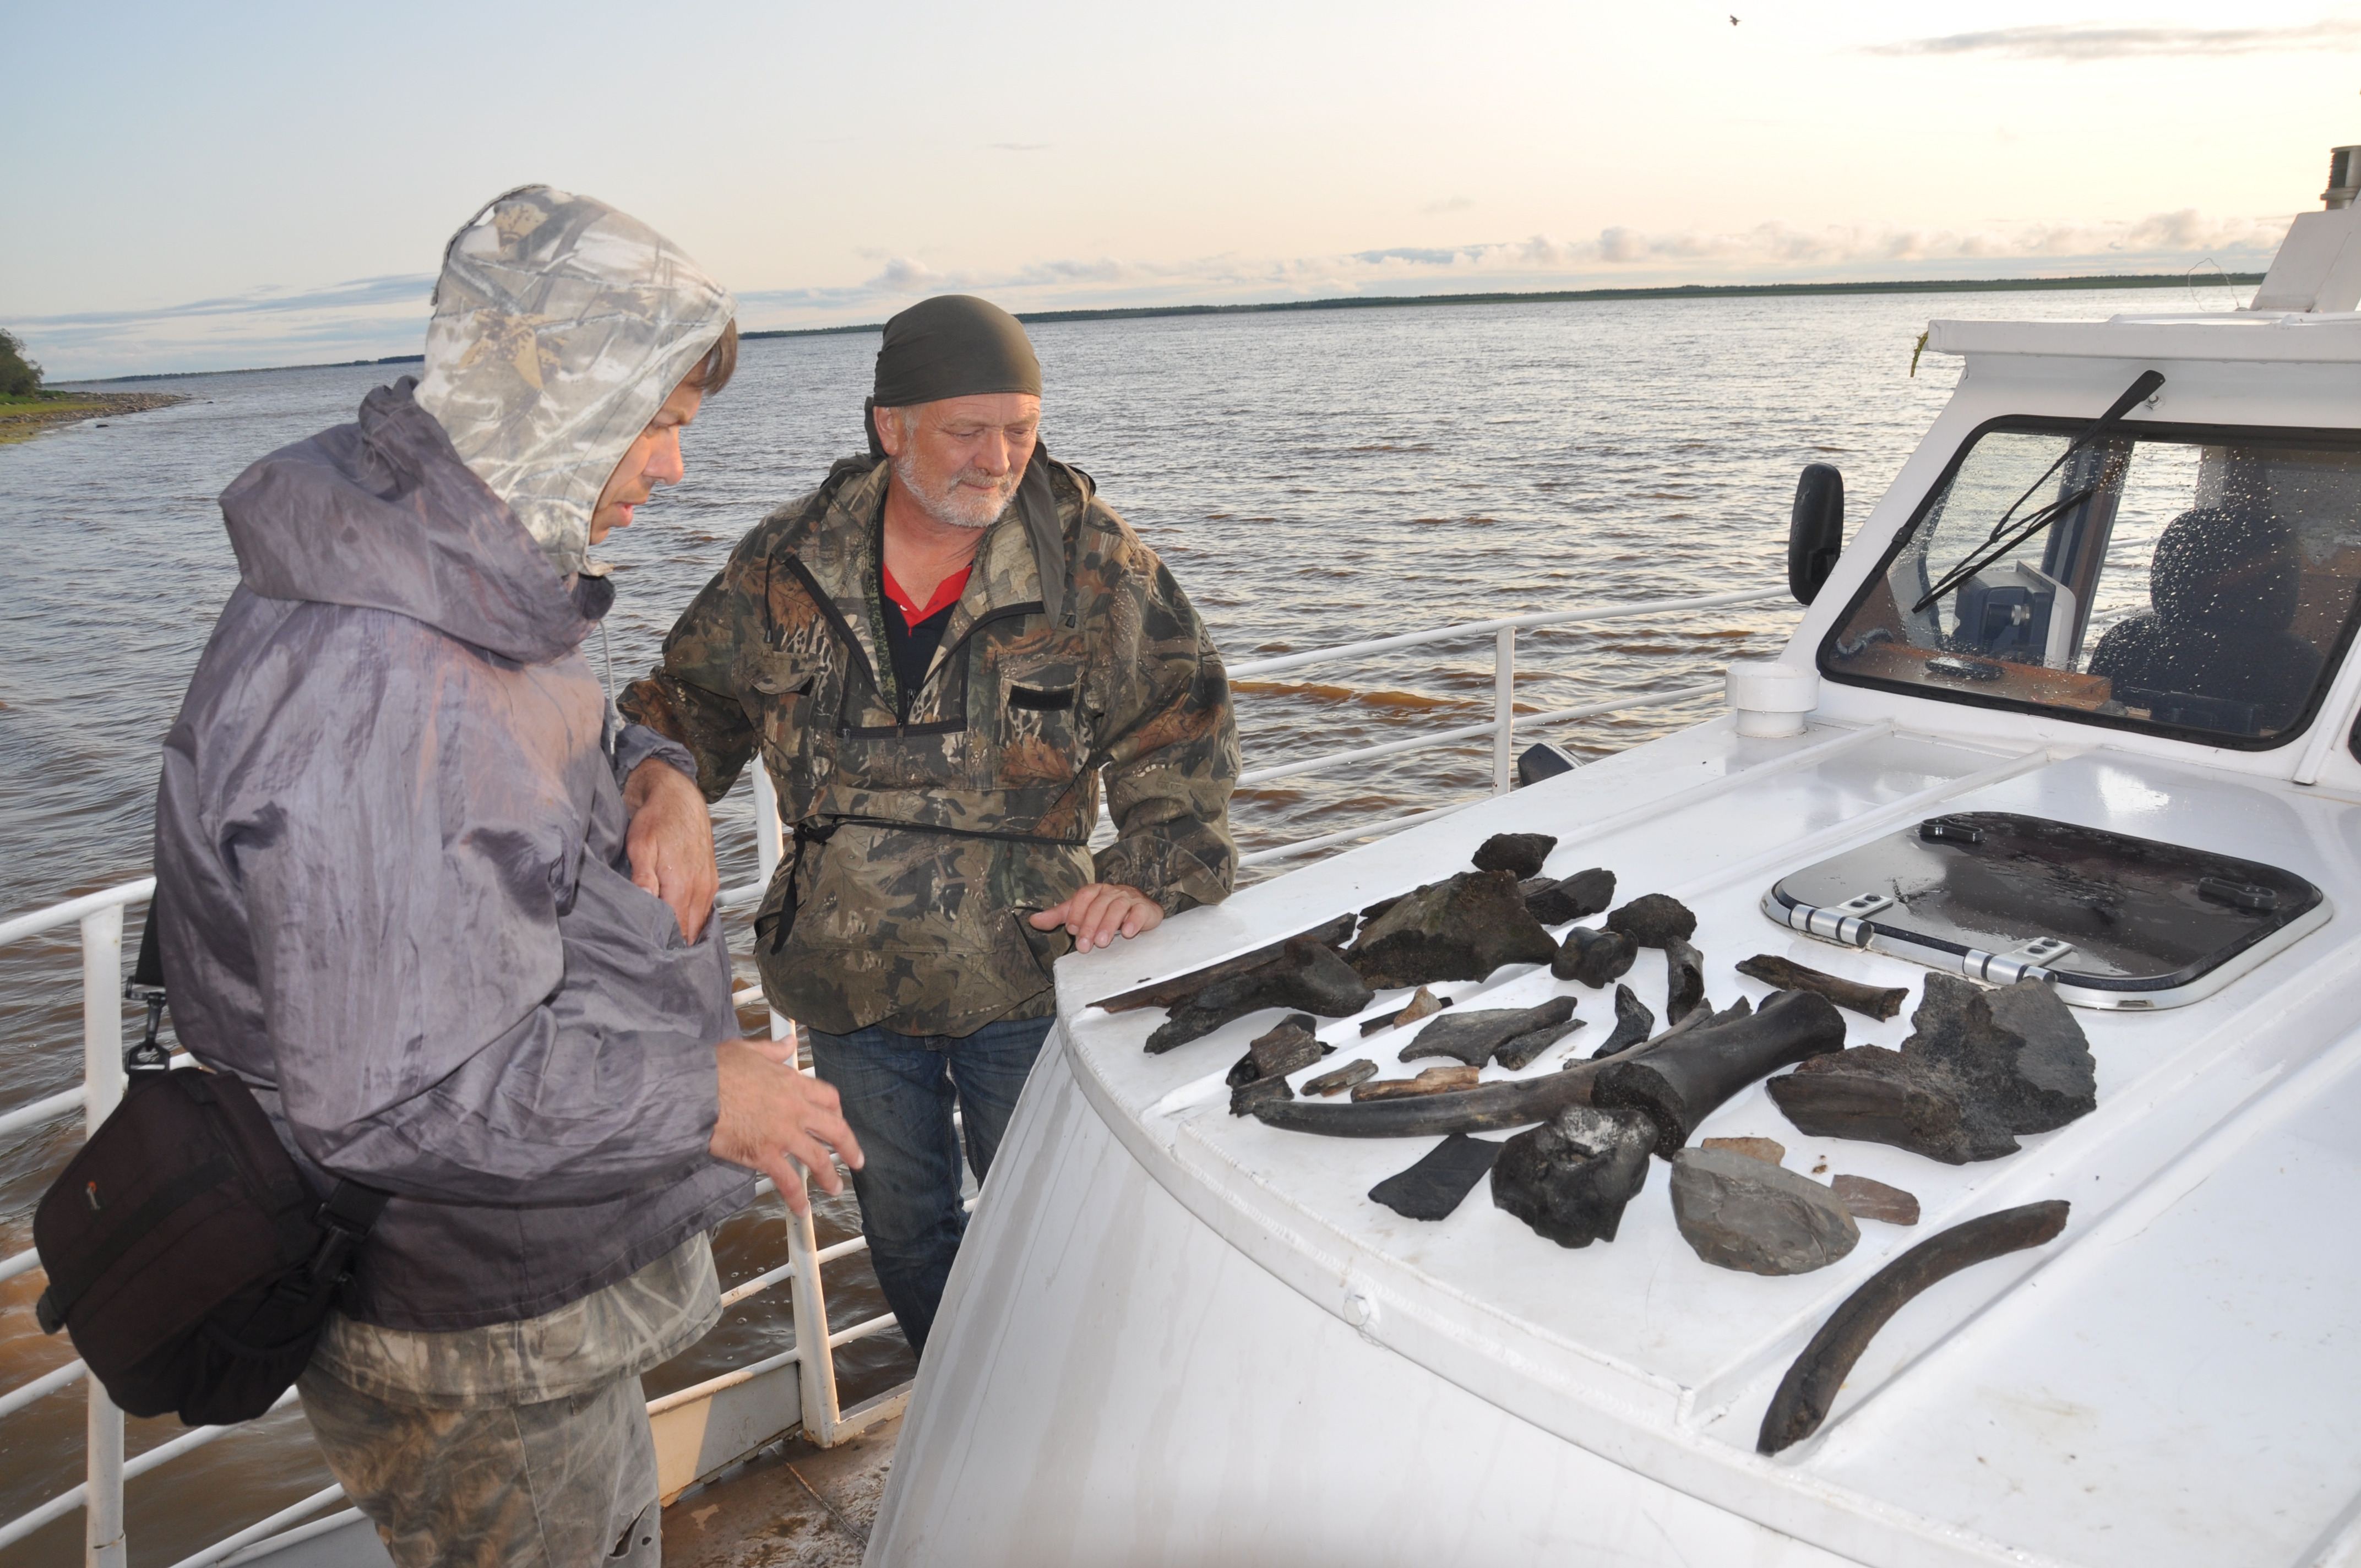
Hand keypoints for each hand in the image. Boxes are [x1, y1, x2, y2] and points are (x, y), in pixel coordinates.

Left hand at [625, 759, 717, 942]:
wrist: (678, 795)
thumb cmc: (657, 818)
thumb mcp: (641, 845)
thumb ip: (644, 878)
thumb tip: (645, 904)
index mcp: (682, 884)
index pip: (677, 931)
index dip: (664, 948)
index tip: (650, 958)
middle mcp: (700, 888)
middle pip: (690, 933)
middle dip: (674, 947)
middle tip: (654, 959)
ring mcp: (708, 885)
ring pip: (699, 924)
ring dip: (684, 936)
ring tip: (665, 946)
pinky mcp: (710, 881)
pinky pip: (703, 911)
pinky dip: (691, 921)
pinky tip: (677, 925)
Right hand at [710, 1038, 861, 1216]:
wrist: (695, 1090)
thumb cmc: (716, 1068)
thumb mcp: (748, 1050)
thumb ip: (773, 1049)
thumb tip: (789, 1041)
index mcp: (792, 1083)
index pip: (828, 1097)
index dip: (836, 1111)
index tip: (837, 1119)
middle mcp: (794, 1109)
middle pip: (834, 1129)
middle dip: (849, 1146)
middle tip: (857, 1160)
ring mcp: (782, 1133)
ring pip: (818, 1158)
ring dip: (829, 1176)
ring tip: (834, 1188)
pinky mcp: (764, 1154)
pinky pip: (787, 1180)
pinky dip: (796, 1197)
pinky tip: (801, 1208)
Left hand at [1030, 883, 1163, 952]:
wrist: (1140, 909)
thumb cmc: (1107, 912)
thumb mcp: (1082, 912)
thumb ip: (1060, 916)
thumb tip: (1033, 921)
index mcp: (1095, 891)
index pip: (1084, 896)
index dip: (1077, 912)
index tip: (1072, 930)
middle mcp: (1112, 892)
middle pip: (1099, 904)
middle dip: (1090, 926)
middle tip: (1085, 946)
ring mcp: (1129, 898)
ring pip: (1118, 907)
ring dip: (1109, 925)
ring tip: (1103, 942)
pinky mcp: (1145, 908)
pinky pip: (1139, 912)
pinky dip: (1134, 921)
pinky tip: (1128, 933)